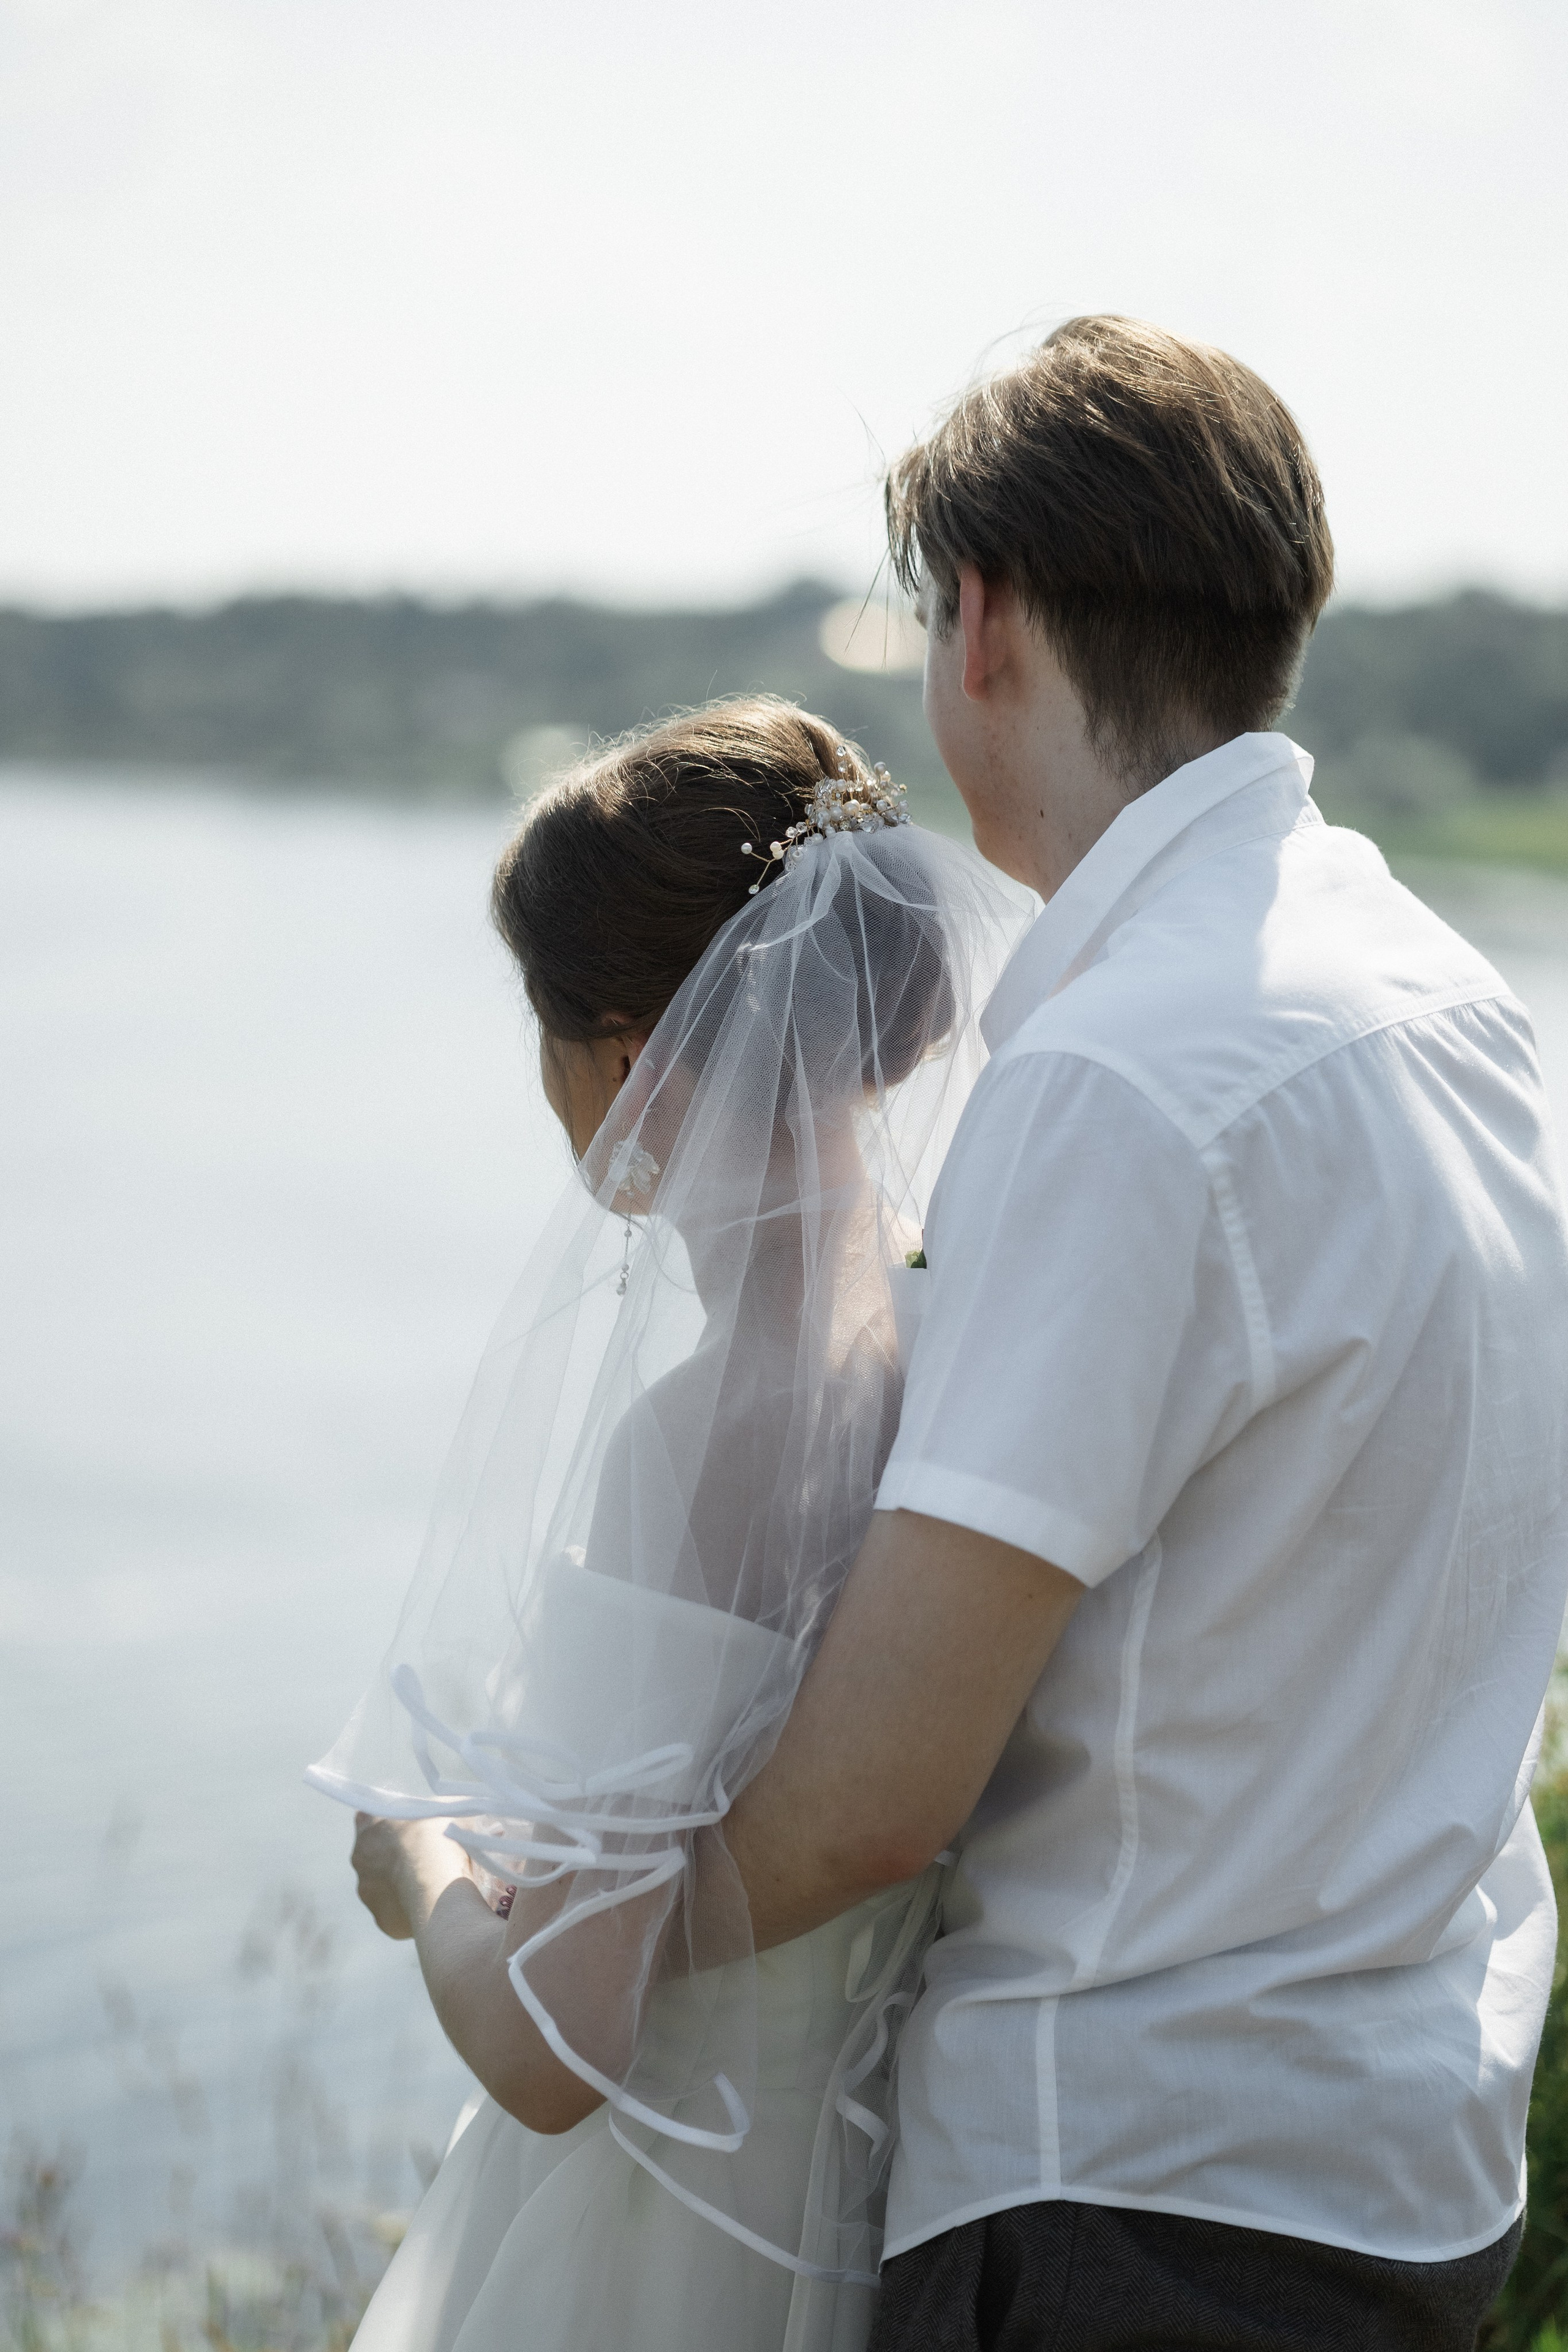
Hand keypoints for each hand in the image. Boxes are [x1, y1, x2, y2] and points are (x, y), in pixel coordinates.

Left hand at [351, 1812, 470, 1940]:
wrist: (437, 1882)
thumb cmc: (438, 1838)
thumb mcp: (444, 1808)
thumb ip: (435, 1808)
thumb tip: (443, 1810)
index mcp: (369, 1828)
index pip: (367, 1820)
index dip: (385, 1824)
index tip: (404, 1828)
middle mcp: (360, 1860)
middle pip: (373, 1856)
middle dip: (395, 1857)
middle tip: (423, 1857)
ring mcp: (368, 1893)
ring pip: (382, 1887)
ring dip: (400, 1884)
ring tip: (430, 1882)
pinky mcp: (382, 1920)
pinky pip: (394, 1912)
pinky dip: (408, 1908)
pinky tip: (429, 1903)